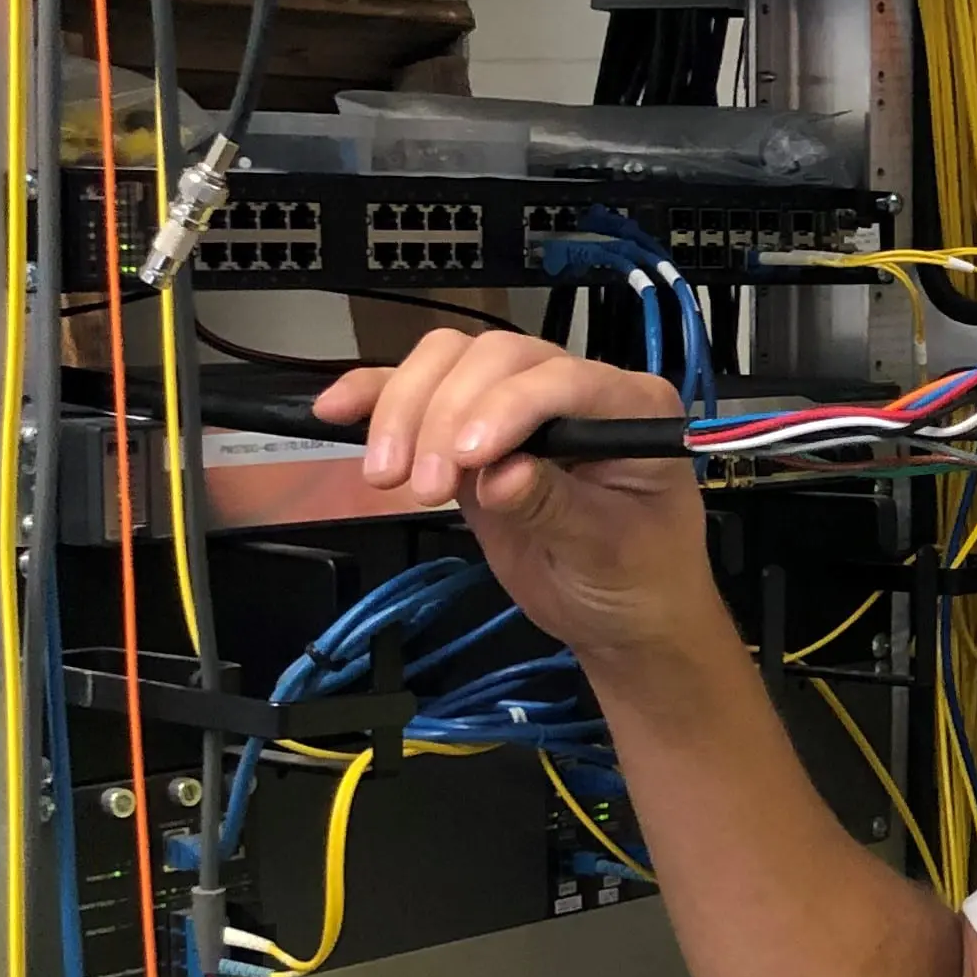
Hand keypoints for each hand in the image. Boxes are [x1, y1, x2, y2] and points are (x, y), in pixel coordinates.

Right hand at [313, 329, 723, 661]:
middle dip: (445, 414)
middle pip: (495, 357)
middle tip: (422, 488)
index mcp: (633, 406)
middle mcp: (576, 389)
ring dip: (406, 409)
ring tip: (389, 478)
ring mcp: (520, 406)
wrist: (624, 620)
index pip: (562, 379)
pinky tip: (338, 409)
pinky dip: (378, 396)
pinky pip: (423, 396)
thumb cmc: (638, 582)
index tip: (469, 460)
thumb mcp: (606, 552)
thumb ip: (552, 506)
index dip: (508, 407)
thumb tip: (498, 476)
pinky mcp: (474, 433)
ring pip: (450, 363)